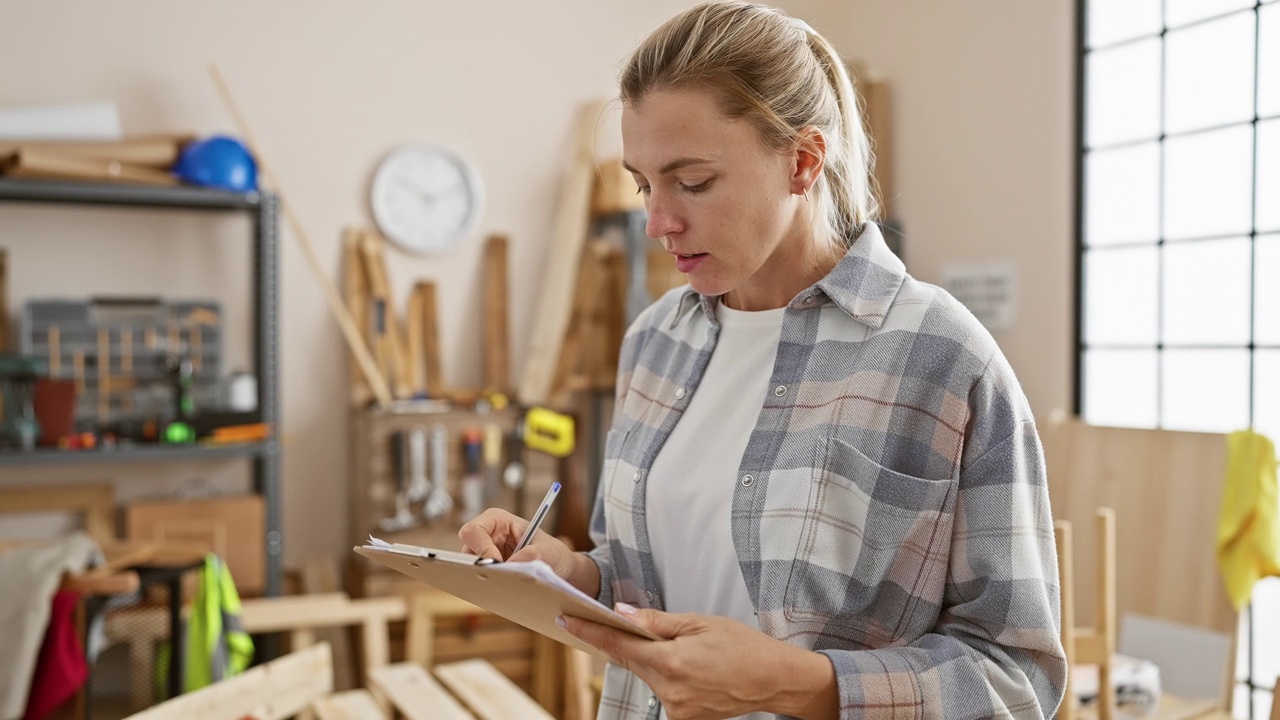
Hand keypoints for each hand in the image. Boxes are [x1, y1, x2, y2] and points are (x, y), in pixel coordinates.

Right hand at [458, 508, 598, 595]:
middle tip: (496, 579)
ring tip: (505, 585)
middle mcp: (487, 536)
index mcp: (498, 520)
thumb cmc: (554, 553)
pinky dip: (488, 586)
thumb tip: (512, 563)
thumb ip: (533, 554)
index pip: (474, 530)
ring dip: (484, 578)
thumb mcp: (550, 552)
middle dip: (478, 566)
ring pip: (469, 569)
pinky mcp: (487, 572)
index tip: (496, 564)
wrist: (560, 570)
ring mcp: (485, 555)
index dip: (481, 548)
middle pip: (467, 551)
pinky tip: (503, 590)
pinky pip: (477, 581)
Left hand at [560, 606, 837, 719]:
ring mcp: (675, 708)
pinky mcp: (683, 718)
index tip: (567, 619)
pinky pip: (663, 690)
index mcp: (671, 661)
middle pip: (631, 661)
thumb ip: (657, 621)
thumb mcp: (700, 622)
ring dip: (651, 659)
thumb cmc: (742, 645)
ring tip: (682, 647)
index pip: (619, 645)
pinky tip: (688, 665)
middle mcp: (669, 690)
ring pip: (648, 676)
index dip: (590, 631)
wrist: (774, 680)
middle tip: (615, 621)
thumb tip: (621, 614)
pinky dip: (666, 674)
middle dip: (623, 642)